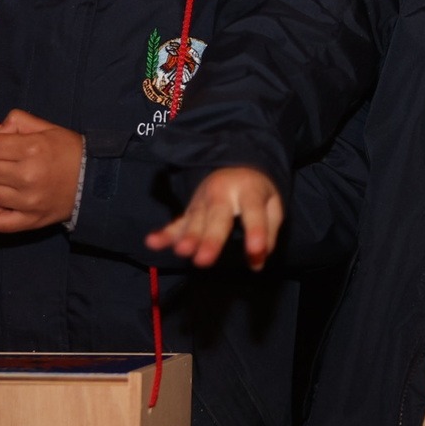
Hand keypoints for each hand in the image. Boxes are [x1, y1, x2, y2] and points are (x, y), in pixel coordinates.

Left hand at [0, 108, 84, 232]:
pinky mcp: (31, 220)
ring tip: (8, 183)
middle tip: (4, 164)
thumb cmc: (70, 151)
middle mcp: (28, 175)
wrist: (95, 180)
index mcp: (33, 148)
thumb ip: (18, 121)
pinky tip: (7, 204)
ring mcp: (28, 201)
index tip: (3, 148)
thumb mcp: (48, 128)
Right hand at [146, 166, 282, 269]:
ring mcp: (203, 201)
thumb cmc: (256, 192)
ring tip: (183, 252)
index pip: (253, 210)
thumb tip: (258, 260)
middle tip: (205, 260)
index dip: (256, 232)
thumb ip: (269, 230)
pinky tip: (152, 242)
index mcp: (249, 189)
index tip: (257, 252)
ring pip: (195, 220)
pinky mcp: (189, 210)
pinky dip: (164, 233)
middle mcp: (223, 193)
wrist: (235, 165)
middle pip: (218, 215)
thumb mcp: (272, 205)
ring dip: (188, 237)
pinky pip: (176, 222)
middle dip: (210, 238)